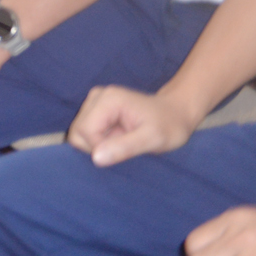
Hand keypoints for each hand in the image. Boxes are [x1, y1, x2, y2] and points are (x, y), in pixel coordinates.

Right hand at [69, 85, 199, 165]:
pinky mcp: (96, 108)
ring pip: (79, 132)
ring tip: (123, 140)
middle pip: (78, 130)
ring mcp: (95, 100)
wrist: (177, 113)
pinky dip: (99, 140)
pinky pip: (85, 130)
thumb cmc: (170, 126)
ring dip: (98, 144)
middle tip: (124, 146)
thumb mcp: (153, 139)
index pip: (84, 131)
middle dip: (97, 146)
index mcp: (108, 99)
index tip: (124, 150)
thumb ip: (124, 148)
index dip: (99, 148)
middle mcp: (97, 96)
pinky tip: (118, 137)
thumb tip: (96, 159)